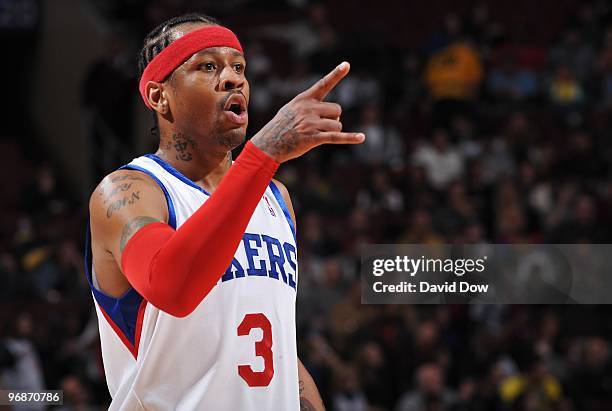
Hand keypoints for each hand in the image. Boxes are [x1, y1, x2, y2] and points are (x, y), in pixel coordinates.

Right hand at [250, 62, 364, 162]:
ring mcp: (311, 124)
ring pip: (337, 124)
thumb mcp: (291, 109)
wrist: (268, 144)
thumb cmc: (280, 126)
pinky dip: (350, 138)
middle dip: (333, 118)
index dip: (336, 74)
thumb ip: (309, 105)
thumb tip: (333, 113)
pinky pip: (336, 137)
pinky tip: (362, 138)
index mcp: (304, 99)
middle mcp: (309, 109)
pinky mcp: (313, 138)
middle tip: (320, 126)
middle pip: (337, 110)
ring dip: (332, 131)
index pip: (323, 84)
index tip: (346, 64)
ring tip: (316, 135)